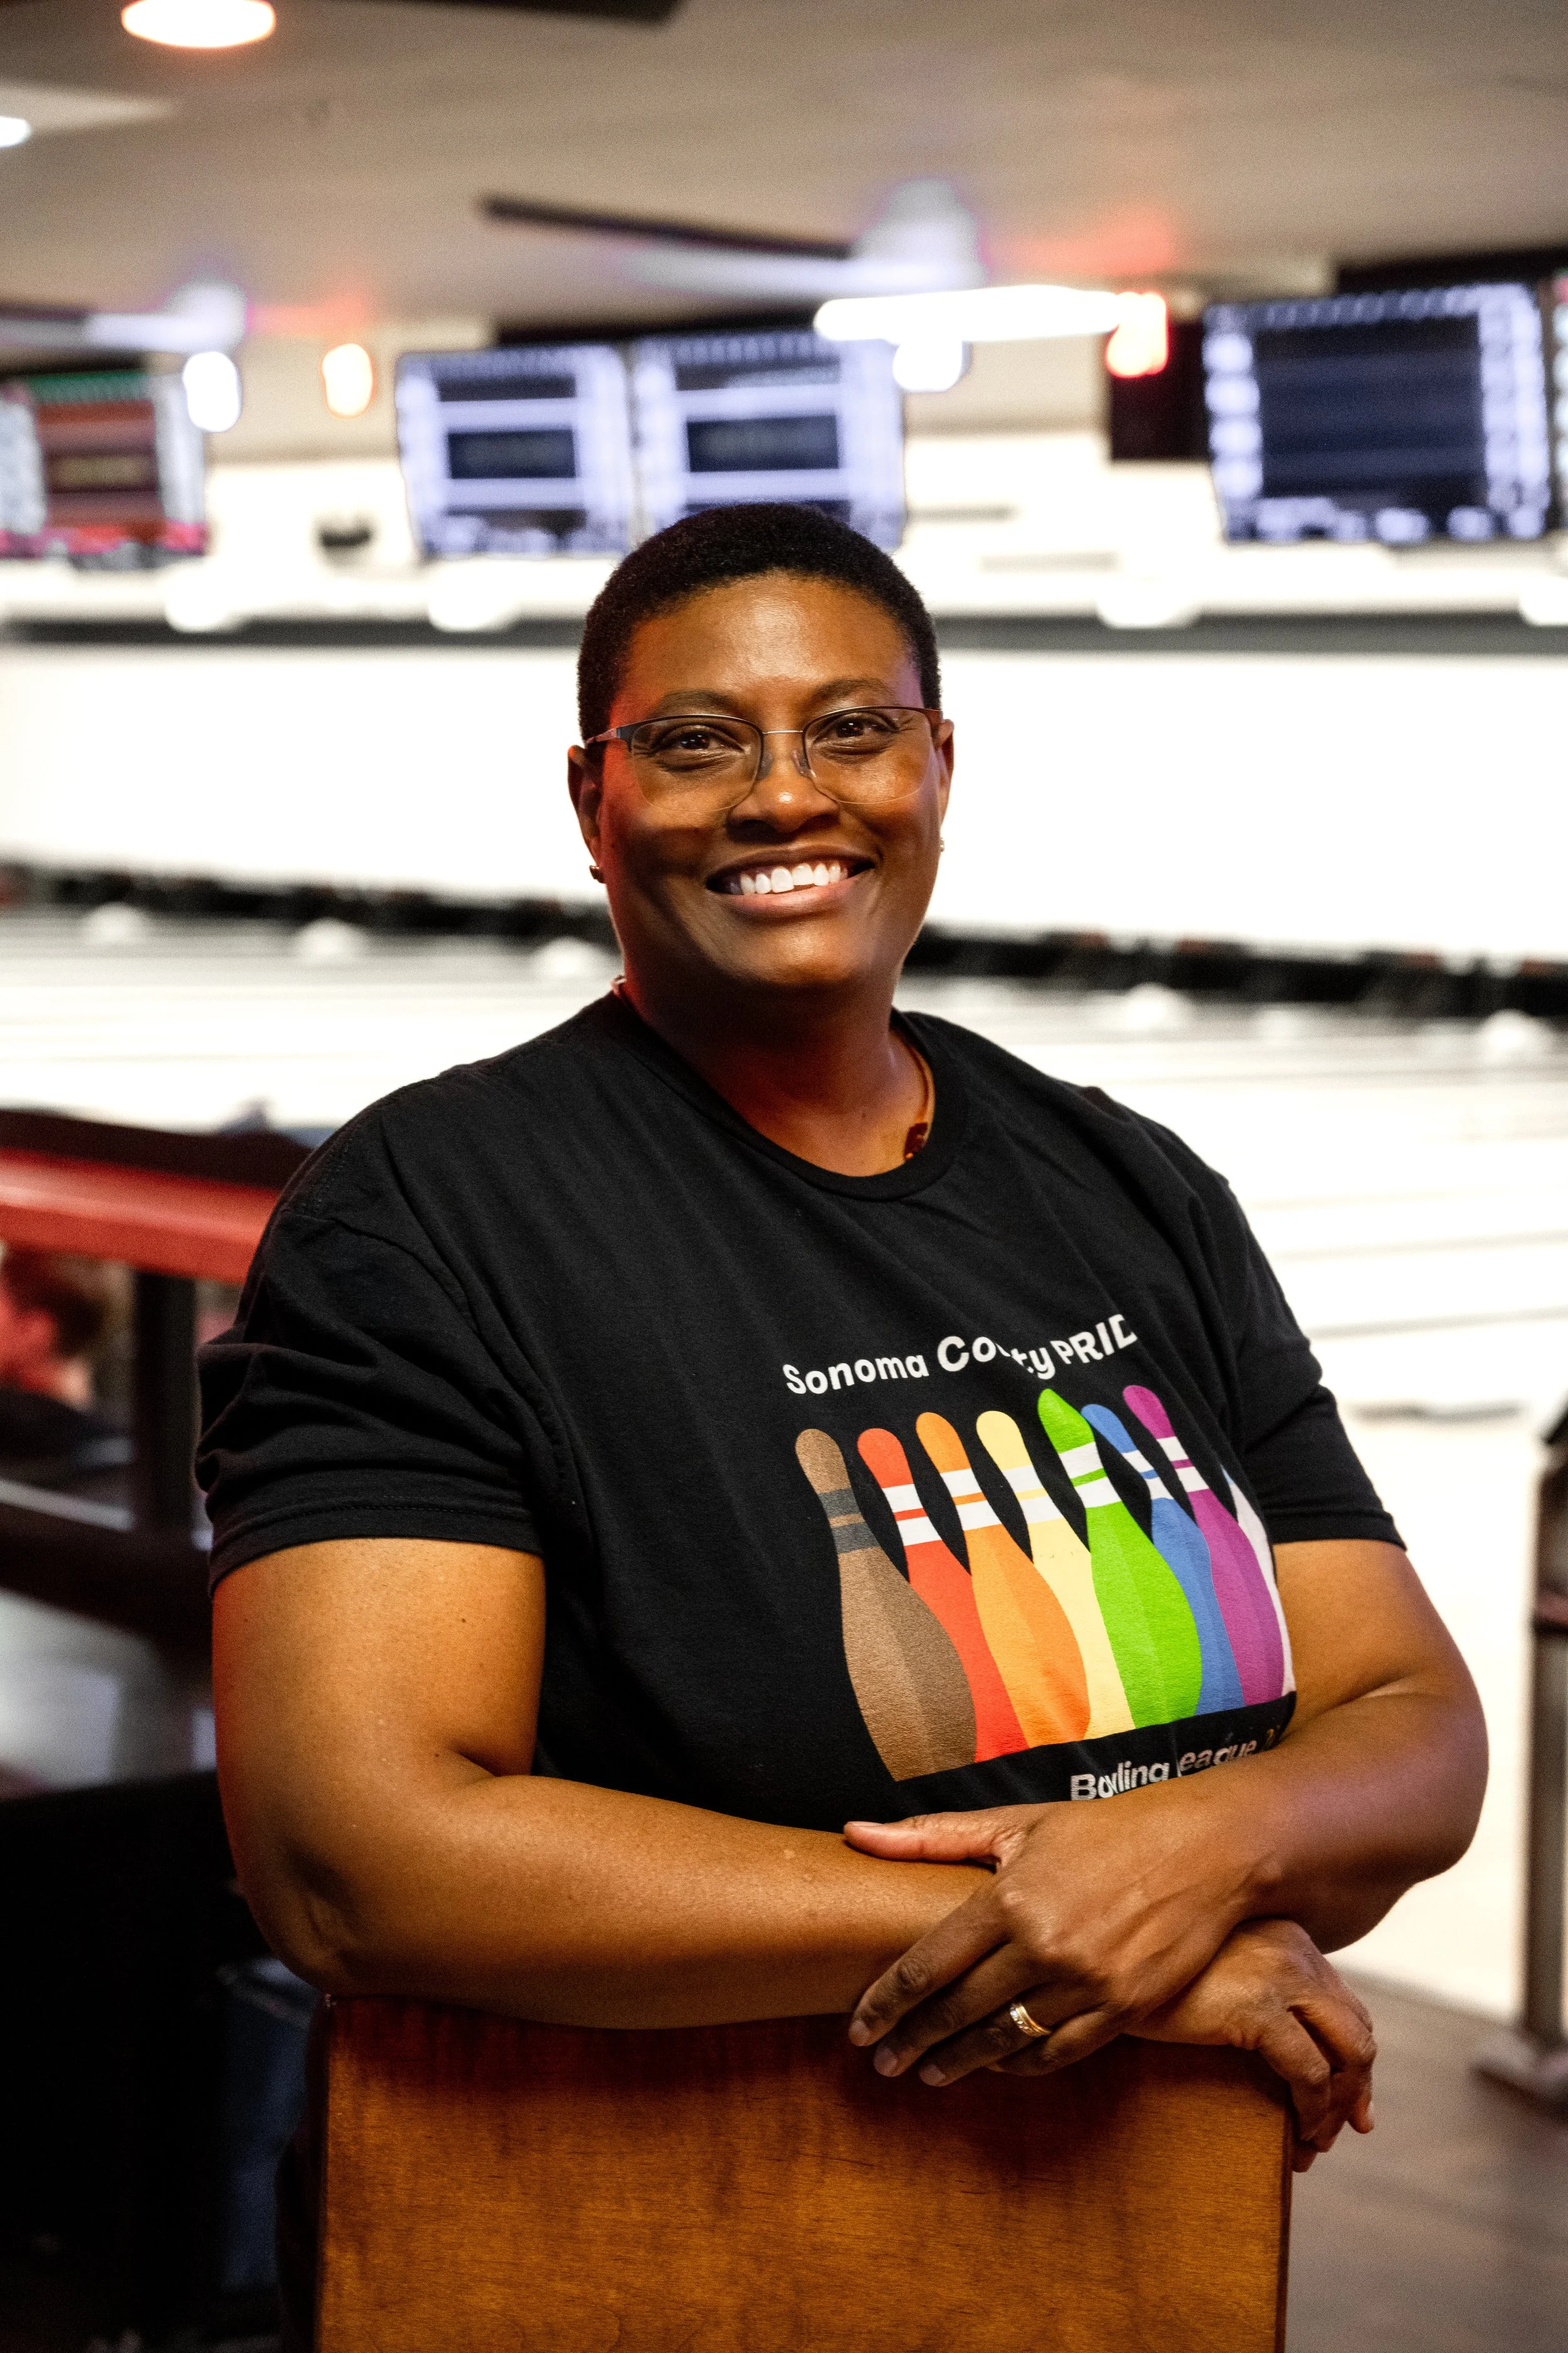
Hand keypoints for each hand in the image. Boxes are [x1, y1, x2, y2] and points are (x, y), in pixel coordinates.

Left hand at [844, 1778, 1257, 2085]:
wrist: (1206, 1849)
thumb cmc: (1105, 1830)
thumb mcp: (1017, 1822)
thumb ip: (932, 1836)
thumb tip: (855, 1833)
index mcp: (1008, 1897)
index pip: (927, 1965)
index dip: (886, 2003)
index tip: (860, 2028)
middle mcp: (1042, 1946)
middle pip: (957, 2011)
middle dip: (912, 2042)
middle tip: (883, 2064)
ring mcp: (1085, 1983)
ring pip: (1004, 2039)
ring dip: (960, 2062)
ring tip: (929, 2074)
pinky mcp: (1124, 2008)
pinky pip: (1058, 2052)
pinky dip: (1020, 2063)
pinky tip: (997, 2065)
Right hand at [1121, 1918, 1374, 2170]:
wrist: (1104, 1963)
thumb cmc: (1148, 1971)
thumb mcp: (1212, 1969)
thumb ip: (1250, 1985)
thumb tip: (1279, 2039)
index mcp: (1287, 1935)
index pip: (1342, 2003)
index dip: (1351, 2057)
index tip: (1348, 2099)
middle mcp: (1295, 1949)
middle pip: (1355, 2029)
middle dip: (1354, 2087)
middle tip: (1345, 2129)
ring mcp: (1281, 1975)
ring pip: (1347, 2055)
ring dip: (1336, 2108)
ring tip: (1315, 2144)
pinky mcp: (1260, 2009)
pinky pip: (1310, 2074)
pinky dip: (1313, 2111)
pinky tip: (1299, 2135)